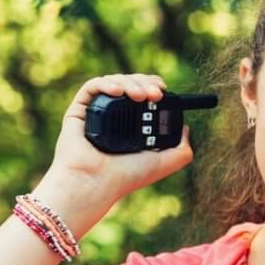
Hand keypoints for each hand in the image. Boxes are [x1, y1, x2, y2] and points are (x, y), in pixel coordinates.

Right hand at [48, 73, 194, 201]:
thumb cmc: (126, 176)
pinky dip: (107, 83)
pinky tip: (118, 91)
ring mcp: (96, 113)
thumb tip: (186, 129)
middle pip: (130, 84)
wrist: (97, 182)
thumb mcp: (164, 163)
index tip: (162, 89)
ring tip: (139, 95)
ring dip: (130, 82)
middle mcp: (114, 117)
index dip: (153, 86)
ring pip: (113, 82)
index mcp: (131, 126)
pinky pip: (92, 87)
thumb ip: (182, 150)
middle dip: (144, 83)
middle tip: (155, 93)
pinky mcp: (78, 111)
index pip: (143, 95)